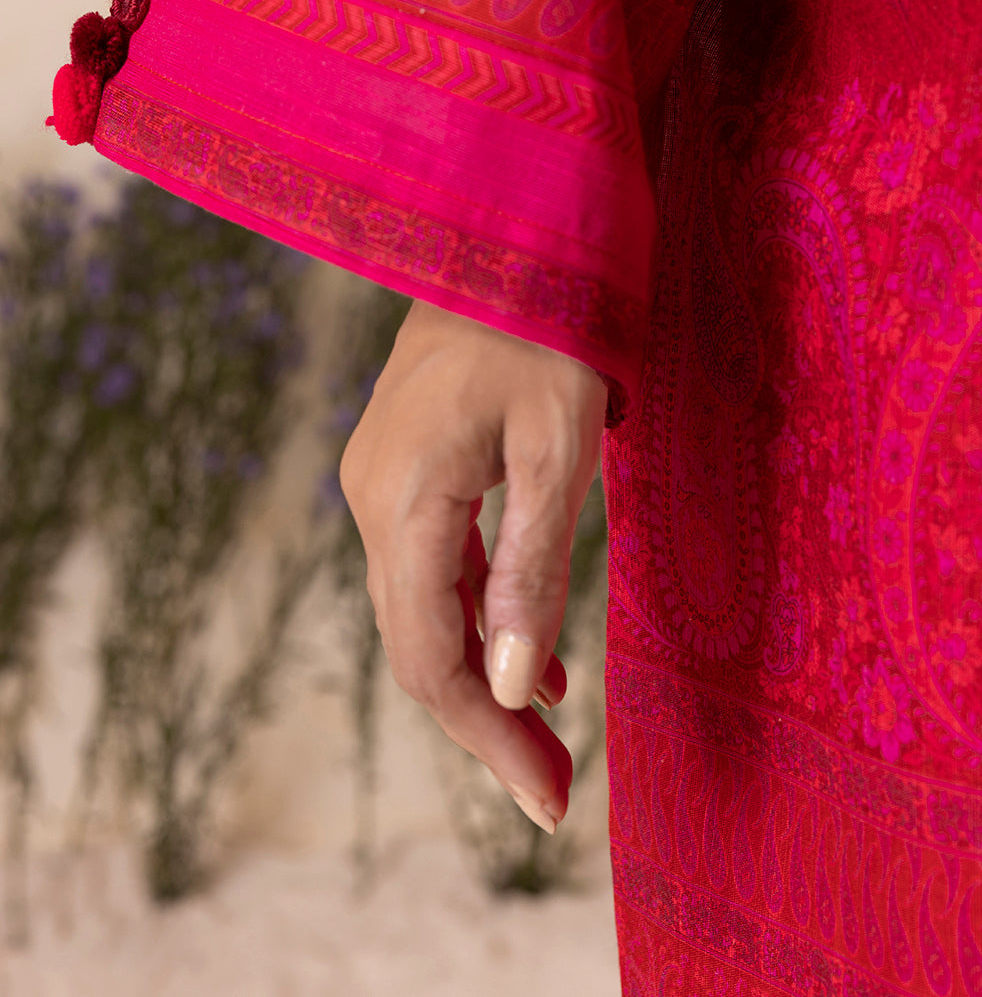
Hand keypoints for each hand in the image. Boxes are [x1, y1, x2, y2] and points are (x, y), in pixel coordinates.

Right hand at [339, 299, 606, 831]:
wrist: (505, 227)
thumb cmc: (549, 325)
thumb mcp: (559, 447)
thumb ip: (531, 566)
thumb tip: (509, 687)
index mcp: (404, 499)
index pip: (431, 657)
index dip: (485, 740)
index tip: (548, 802)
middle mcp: (373, 497)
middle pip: (417, 645)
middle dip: (484, 725)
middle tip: (553, 790)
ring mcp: (381, 479)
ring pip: (421, 609)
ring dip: (481, 676)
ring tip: (548, 738)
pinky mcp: (404, 463)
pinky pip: (431, 564)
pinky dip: (476, 615)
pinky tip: (526, 654)